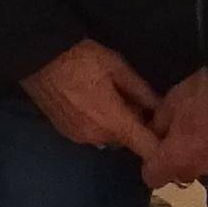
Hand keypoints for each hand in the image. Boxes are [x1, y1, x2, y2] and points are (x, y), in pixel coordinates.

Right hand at [21, 39, 163, 164]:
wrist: (37, 57)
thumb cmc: (81, 58)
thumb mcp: (118, 67)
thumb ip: (142, 92)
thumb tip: (162, 108)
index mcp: (114, 122)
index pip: (147, 149)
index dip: (163, 148)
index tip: (170, 137)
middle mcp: (97, 137)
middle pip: (128, 142)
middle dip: (136, 126)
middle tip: (135, 100)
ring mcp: (79, 138)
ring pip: (110, 137)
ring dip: (116, 124)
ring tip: (111, 97)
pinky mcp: (66, 133)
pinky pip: (92, 134)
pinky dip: (98, 123)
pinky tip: (92, 102)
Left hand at [142, 68, 207, 190]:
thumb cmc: (204, 95)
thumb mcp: (173, 101)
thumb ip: (159, 122)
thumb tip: (154, 132)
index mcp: (177, 159)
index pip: (153, 178)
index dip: (152, 166)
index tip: (155, 151)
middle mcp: (200, 170)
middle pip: (181, 173)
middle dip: (178, 159)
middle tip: (181, 135)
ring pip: (205, 166)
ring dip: (202, 154)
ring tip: (207, 129)